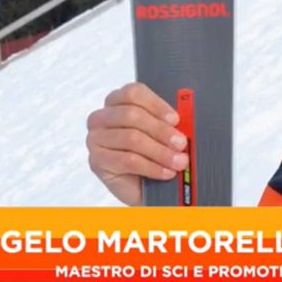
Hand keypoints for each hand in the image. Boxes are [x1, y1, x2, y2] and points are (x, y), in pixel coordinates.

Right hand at [86, 82, 188, 205]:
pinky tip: (166, 172)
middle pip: (131, 115)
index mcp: (118, 101)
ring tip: (178, 161)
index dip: (156, 105)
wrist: (144, 188)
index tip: (176, 119)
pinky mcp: (97, 160)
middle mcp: (102, 117)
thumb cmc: (154, 154)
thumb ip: (169, 123)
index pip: (133, 93)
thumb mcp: (164, 134)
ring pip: (131, 139)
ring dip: (160, 151)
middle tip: (181, 143)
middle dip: (161, 130)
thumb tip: (185, 120)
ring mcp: (96, 139)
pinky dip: (152, 167)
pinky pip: (128, 160)